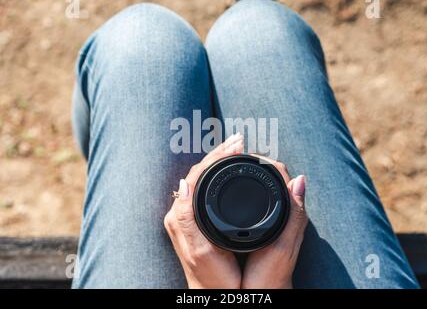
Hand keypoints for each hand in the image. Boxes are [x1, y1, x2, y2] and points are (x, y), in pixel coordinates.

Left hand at [164, 134, 243, 288]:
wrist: (214, 293)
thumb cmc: (210, 275)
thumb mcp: (199, 249)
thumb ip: (188, 217)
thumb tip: (184, 183)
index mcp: (181, 214)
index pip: (196, 174)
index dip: (217, 156)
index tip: (236, 144)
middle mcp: (183, 210)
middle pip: (200, 172)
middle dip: (219, 153)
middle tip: (239, 140)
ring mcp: (192, 214)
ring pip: (204, 178)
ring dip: (219, 161)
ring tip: (236, 149)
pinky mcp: (200, 219)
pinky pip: (208, 187)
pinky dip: (220, 174)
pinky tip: (229, 171)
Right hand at [242, 157, 307, 288]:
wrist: (264, 293)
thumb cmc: (272, 274)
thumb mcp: (282, 244)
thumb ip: (293, 214)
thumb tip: (301, 179)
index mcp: (290, 211)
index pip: (279, 173)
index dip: (261, 159)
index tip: (240, 151)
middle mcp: (284, 211)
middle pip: (269, 176)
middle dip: (251, 163)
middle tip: (230, 152)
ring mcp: (272, 216)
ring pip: (259, 186)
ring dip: (246, 173)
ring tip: (228, 163)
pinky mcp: (261, 224)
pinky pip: (253, 198)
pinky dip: (242, 188)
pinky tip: (230, 188)